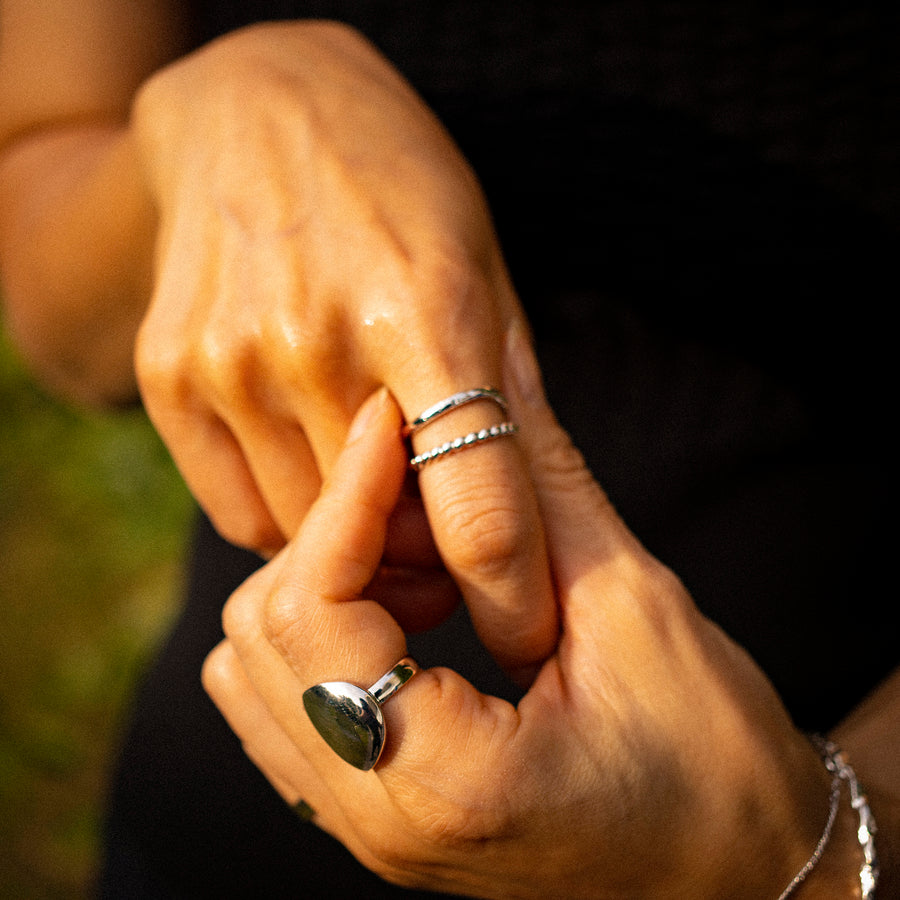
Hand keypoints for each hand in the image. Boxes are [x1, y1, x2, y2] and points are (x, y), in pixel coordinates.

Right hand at [131, 21, 553, 676]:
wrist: (255, 107)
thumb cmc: (397, 190)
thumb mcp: (484, 271)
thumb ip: (510, 402)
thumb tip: (541, 535)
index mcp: (429, 312)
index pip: (480, 512)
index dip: (513, 600)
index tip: (527, 639)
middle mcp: (316, 341)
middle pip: (388, 543)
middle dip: (432, 578)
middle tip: (449, 562)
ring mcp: (230, 361)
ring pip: (308, 541)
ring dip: (356, 552)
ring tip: (382, 504)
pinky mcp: (168, 377)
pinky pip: (241, 515)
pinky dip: (290, 522)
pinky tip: (315, 468)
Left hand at [203, 325, 832, 898]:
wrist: (743, 871)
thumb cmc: (717, 764)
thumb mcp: (635, 610)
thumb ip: (544, 487)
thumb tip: (496, 376)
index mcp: (442, 782)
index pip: (312, 613)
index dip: (344, 496)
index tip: (389, 424)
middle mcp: (378, 820)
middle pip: (259, 637)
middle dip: (328, 537)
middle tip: (418, 493)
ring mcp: (368, 827)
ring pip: (256, 670)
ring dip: (323, 585)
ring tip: (423, 561)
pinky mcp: (380, 812)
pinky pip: (293, 705)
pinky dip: (329, 632)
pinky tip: (414, 608)